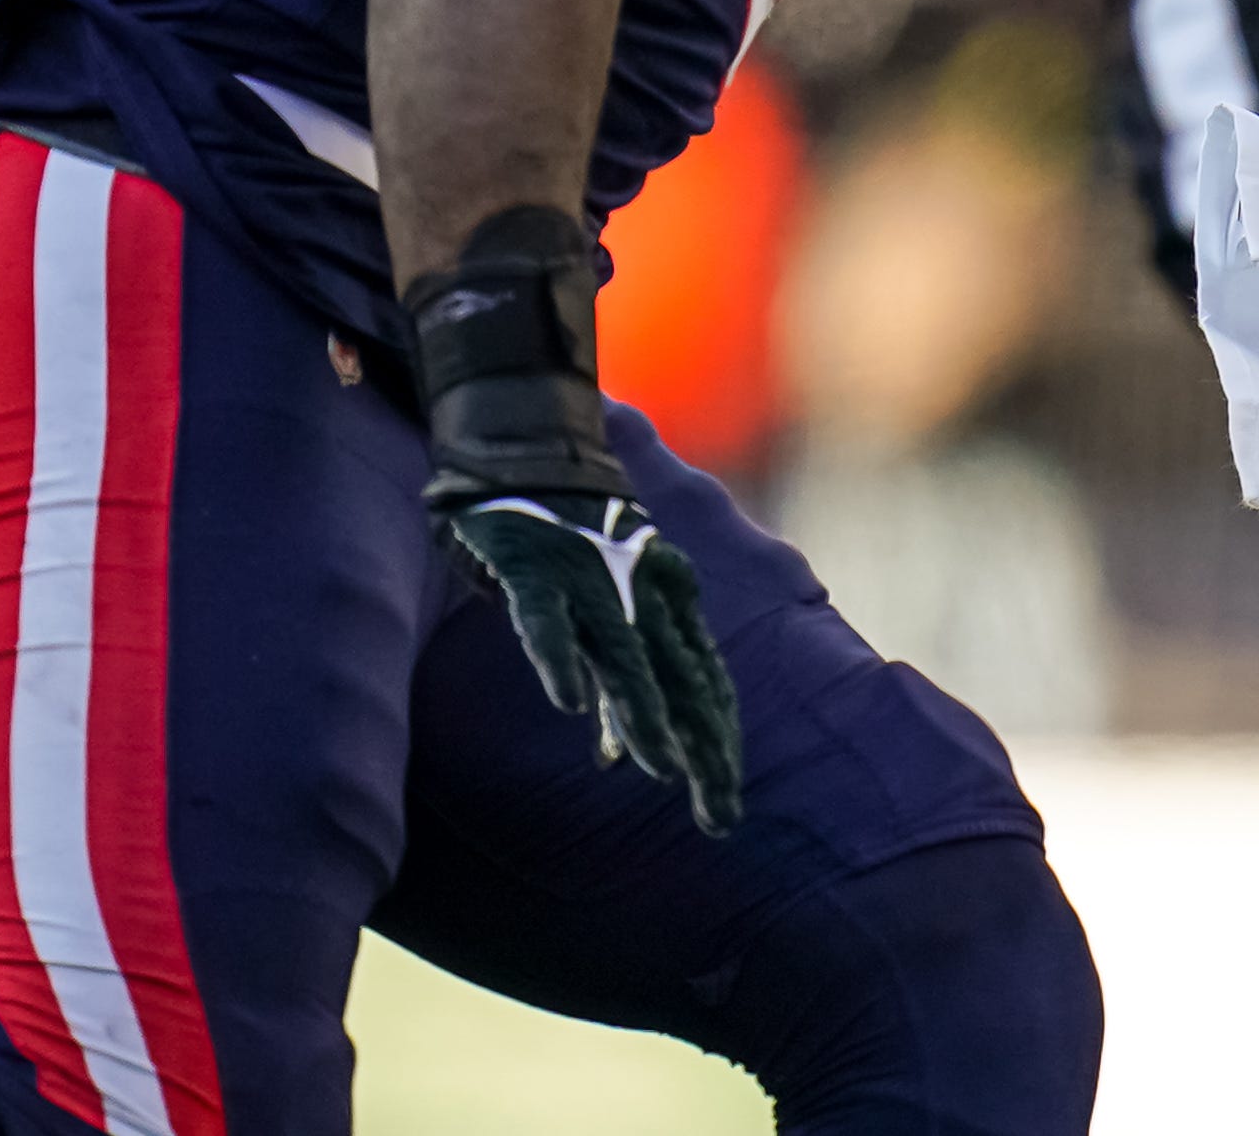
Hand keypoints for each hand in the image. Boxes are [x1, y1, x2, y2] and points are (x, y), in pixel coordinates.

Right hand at [445, 492, 745, 835]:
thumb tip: (622, 751)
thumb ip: (620, 675)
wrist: (530, 442)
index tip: (727, 800)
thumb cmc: (571, 531)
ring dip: (643, 716)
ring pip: (625, 659)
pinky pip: (548, 621)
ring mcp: (591, 580)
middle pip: (682, 684)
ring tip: (661, 770)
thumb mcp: (604, 609)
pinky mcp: (534, 568)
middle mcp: (643, 594)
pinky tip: (571, 704)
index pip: (705, 684)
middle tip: (719, 817)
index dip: (718, 742)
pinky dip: (560, 660)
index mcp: (668, 600)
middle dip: (704, 752)